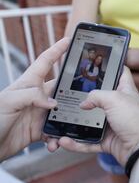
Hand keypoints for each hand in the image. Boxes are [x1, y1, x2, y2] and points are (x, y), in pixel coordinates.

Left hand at [0, 38, 69, 159]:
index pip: (45, 62)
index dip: (57, 50)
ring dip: (68, 120)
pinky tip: (55, 142)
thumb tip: (54, 102)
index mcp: (28, 84)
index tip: (68, 40)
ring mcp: (38, 113)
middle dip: (74, 91)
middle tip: (87, 94)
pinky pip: (55, 131)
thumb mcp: (8, 101)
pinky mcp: (38, 130)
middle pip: (60, 88)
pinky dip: (58, 137)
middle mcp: (35, 97)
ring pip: (62, 112)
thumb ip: (31, 96)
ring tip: (70, 126)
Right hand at [52, 67, 138, 166]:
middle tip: (65, 93)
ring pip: (90, 122)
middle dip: (83, 97)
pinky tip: (64, 141)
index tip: (96, 62)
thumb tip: (83, 103)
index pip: (120, 73)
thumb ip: (96, 96)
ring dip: (74, 123)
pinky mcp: (108, 141)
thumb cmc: (136, 120)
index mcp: (125, 91)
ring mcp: (112, 124)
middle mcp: (119, 106)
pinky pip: (88, 141)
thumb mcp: (114, 98)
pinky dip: (76, 143)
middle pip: (99, 98)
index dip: (111, 66)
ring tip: (59, 119)